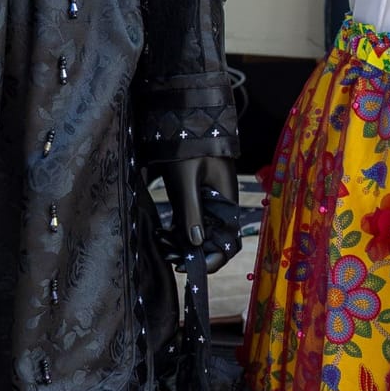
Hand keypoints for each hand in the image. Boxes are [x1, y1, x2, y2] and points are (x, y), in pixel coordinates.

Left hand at [154, 153, 242, 267]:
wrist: (185, 123)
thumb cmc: (189, 148)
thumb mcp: (187, 179)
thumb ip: (191, 210)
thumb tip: (196, 243)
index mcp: (227, 203)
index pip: (229, 242)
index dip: (213, 259)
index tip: (189, 268)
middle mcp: (220, 207)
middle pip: (212, 241)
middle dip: (192, 254)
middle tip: (167, 256)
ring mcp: (206, 203)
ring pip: (198, 233)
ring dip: (181, 244)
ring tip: (160, 244)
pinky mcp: (193, 199)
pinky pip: (188, 222)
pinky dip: (176, 232)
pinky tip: (160, 236)